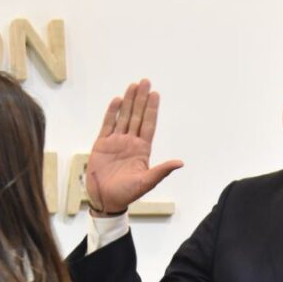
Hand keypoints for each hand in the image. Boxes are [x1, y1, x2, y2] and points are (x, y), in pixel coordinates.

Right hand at [87, 79, 183, 213]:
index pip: (148, 125)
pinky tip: (117, 101)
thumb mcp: (146, 182)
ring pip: (123, 117)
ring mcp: (116, 142)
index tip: (155, 94)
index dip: (151, 109)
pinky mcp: (102, 144)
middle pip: (137, 116)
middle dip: (141, 99)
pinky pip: (107, 125)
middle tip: (145, 82)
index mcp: (142, 150)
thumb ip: (161, 171)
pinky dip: (112, 113)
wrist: (105, 199)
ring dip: (128, 102)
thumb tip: (180, 163)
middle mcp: (130, 142)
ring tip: (132, 86)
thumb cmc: (126, 193)